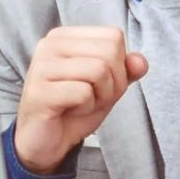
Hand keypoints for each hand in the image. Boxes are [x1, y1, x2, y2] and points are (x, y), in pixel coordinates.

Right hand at [14, 26, 146, 173]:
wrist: (45, 142)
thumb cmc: (74, 109)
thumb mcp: (108, 86)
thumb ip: (126, 70)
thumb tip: (140, 62)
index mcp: (65, 36)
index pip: (113, 37)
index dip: (119, 66)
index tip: (100, 84)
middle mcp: (50, 44)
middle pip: (109, 52)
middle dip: (113, 83)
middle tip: (93, 98)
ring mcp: (42, 66)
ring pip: (99, 70)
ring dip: (100, 96)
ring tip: (81, 104)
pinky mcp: (39, 90)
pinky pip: (84, 92)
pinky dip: (86, 108)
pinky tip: (69, 111)